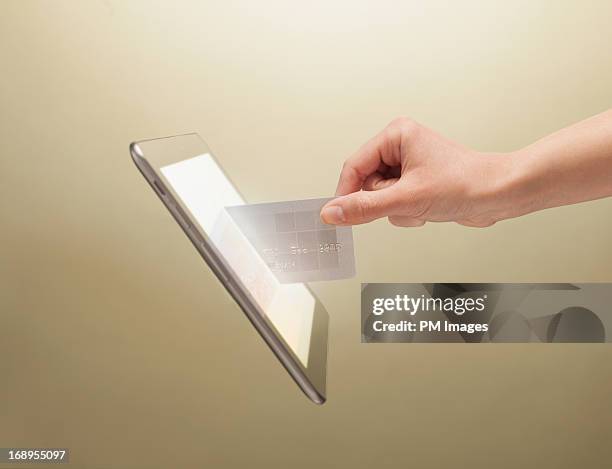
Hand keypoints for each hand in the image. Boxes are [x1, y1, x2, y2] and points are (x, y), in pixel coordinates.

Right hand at [320, 117, 515, 226]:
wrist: (498, 195)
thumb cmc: (464, 184)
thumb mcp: (406, 199)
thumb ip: (364, 207)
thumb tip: (332, 212)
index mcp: (396, 135)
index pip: (354, 166)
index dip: (345, 193)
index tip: (339, 215)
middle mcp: (400, 145)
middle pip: (366, 182)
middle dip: (384, 200)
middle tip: (405, 202)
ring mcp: (408, 164)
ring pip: (380, 195)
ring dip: (397, 208)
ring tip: (421, 203)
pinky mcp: (415, 180)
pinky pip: (394, 201)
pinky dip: (407, 211)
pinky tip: (426, 208)